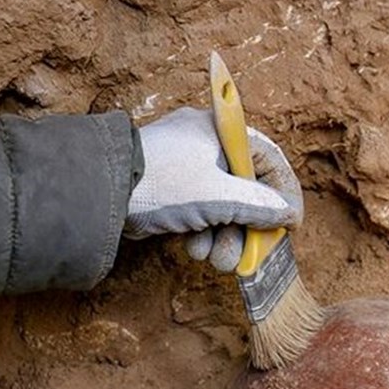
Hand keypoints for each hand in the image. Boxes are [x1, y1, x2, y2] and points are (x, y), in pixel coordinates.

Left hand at [125, 107, 302, 271]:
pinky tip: (194, 248)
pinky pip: (200, 211)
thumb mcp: (219, 197)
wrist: (97, 193)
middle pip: (246, 188)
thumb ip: (259, 205)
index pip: (268, 158)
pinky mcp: (169, 188)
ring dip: (224, 237)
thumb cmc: (159, 183)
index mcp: (220, 130)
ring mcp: (186, 166)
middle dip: (246, 228)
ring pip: (222, 205)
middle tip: (249, 253)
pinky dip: (202, 233)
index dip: (284, 193)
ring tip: (215, 258)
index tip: (290, 223)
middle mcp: (205, 143)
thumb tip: (286, 214)